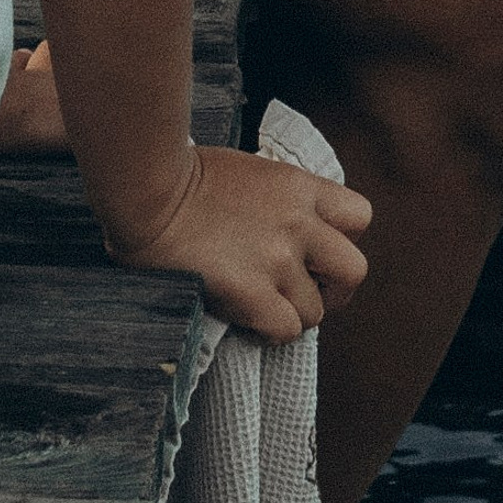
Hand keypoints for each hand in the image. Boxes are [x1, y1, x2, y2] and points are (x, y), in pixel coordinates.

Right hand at [106, 146, 372, 342]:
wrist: (143, 188)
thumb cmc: (179, 175)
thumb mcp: (247, 171)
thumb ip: (279, 199)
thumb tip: (286, 225)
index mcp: (299, 188)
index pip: (360, 217)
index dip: (343, 238)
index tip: (316, 248)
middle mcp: (298, 224)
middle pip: (354, 271)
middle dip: (334, 288)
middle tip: (307, 291)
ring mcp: (278, 260)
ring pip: (315, 311)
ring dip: (292, 313)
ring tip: (260, 302)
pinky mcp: (253, 292)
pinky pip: (286, 330)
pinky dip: (270, 331)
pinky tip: (247, 316)